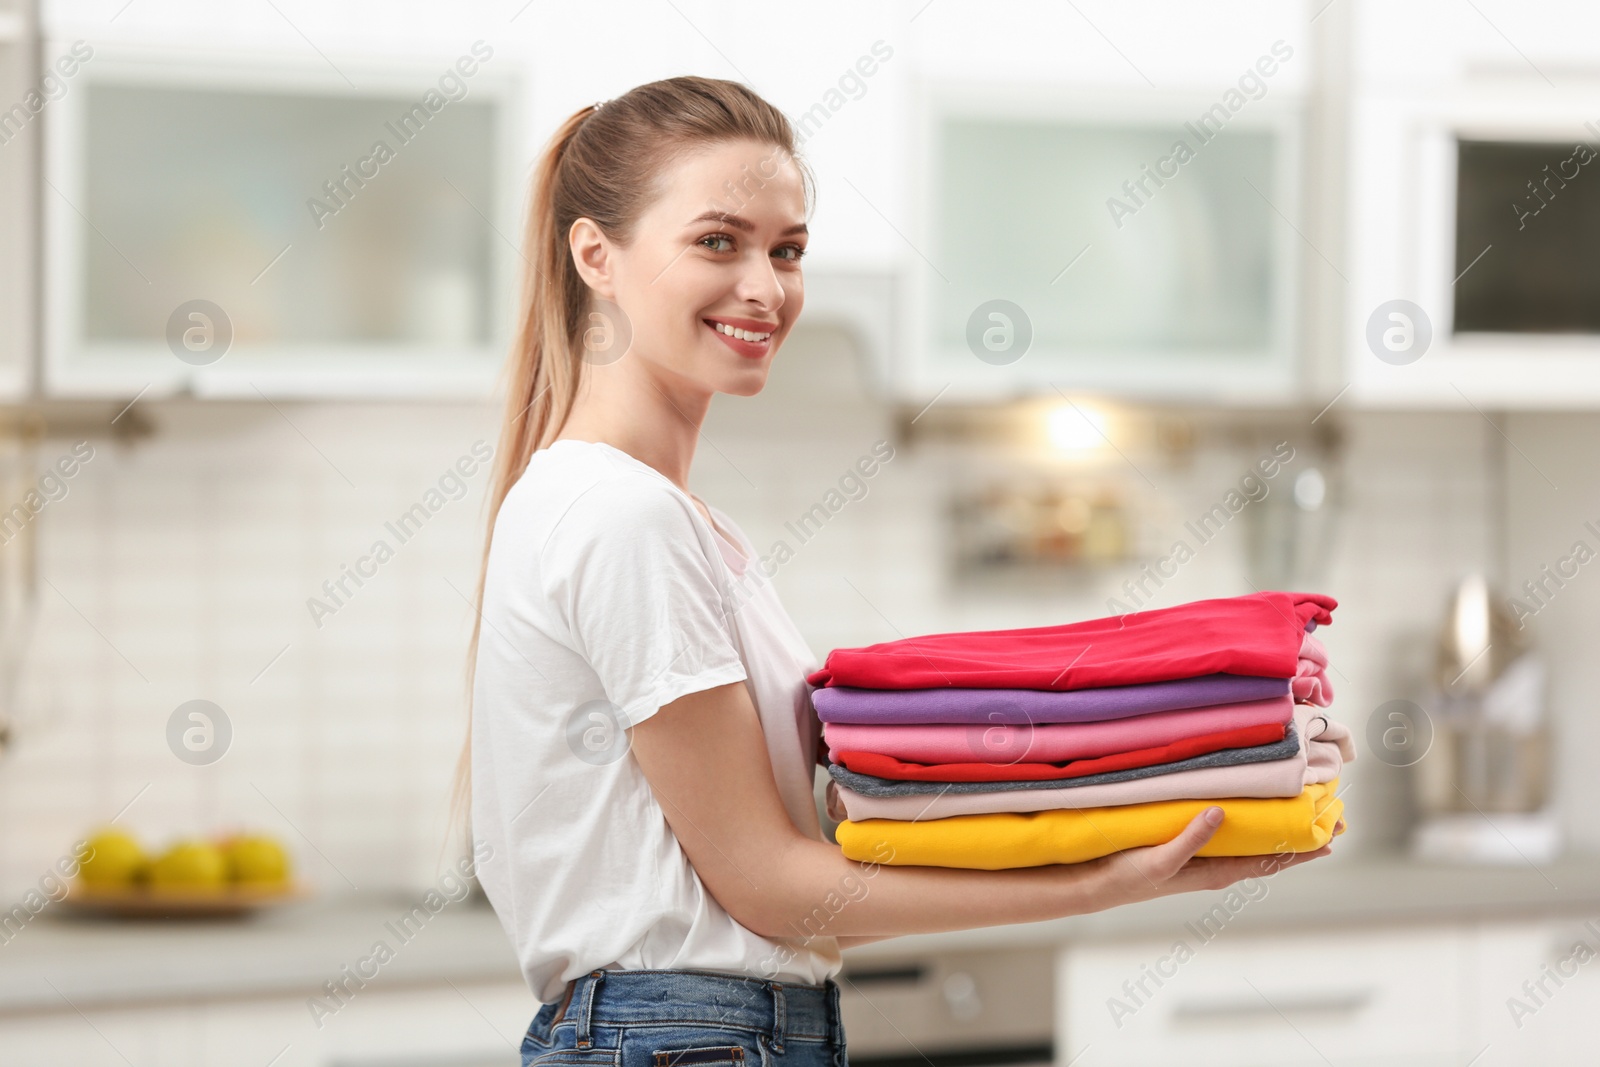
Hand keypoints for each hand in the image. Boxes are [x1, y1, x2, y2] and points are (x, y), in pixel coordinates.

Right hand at [1079, 807, 1333, 908]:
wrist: (1095, 885)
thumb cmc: (1127, 877)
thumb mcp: (1160, 860)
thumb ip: (1190, 839)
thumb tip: (1222, 813)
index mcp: (1213, 871)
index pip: (1267, 861)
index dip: (1299, 851)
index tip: (1331, 840)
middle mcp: (1212, 863)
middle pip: (1264, 850)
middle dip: (1296, 837)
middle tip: (1329, 819)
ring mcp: (1199, 855)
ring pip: (1247, 841)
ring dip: (1272, 827)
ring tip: (1298, 810)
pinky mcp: (1184, 844)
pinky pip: (1224, 832)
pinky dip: (1243, 822)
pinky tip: (1244, 808)